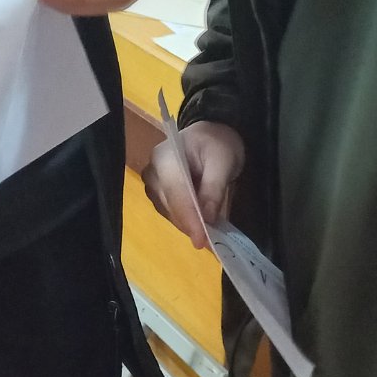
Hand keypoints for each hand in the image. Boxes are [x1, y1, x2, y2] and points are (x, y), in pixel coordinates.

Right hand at [142, 121, 244, 249]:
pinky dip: (187, 219)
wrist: (209, 135)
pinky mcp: (156, 194)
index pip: (176, 193)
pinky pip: (171, 213)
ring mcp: (152, 184)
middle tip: (214, 238)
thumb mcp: (224, 161)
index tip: (202, 241)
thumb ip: (214, 188)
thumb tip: (207, 219)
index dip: (189, 218)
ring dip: (190, 223)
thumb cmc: (217, 143)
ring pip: (170, 213)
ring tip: (211, 228)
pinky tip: (201, 221)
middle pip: (171, 206)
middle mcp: (152, 172)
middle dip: (192, 224)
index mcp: (165, 157)